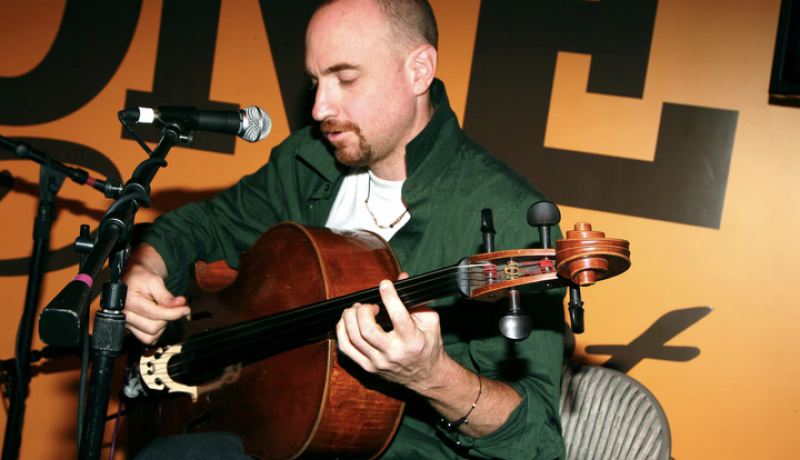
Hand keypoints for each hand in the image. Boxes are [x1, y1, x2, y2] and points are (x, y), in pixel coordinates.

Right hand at [122, 244, 189, 344]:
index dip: (174, 313)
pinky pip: (146, 338)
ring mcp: (126, 324)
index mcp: (130, 301)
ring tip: (162, 313)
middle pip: (153, 328)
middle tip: (170, 307)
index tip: (185, 310)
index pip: (155, 314)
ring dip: (161, 327)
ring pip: (150, 336)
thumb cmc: (141, 278)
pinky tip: (157, 320)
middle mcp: (125, 315)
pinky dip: (156, 333)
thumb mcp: (155, 281)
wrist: (133, 279)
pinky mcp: (130, 329)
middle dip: (166, 319)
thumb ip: (166, 296)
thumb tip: (180, 304)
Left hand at [335, 273, 448, 392]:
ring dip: (350, 318)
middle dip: (363, 310)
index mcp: (413, 340)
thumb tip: (401, 278)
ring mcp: (378, 362)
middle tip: (369, 305)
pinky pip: (346, 349)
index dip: (389, 296)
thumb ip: (416, 300)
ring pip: (354, 338)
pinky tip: (348, 322)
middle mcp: (394, 353)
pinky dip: (342, 331)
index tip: (385, 284)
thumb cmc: (428, 346)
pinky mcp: (368, 367)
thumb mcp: (430, 321)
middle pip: (368, 329)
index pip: (398, 316)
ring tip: (357, 310)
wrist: (426, 377)